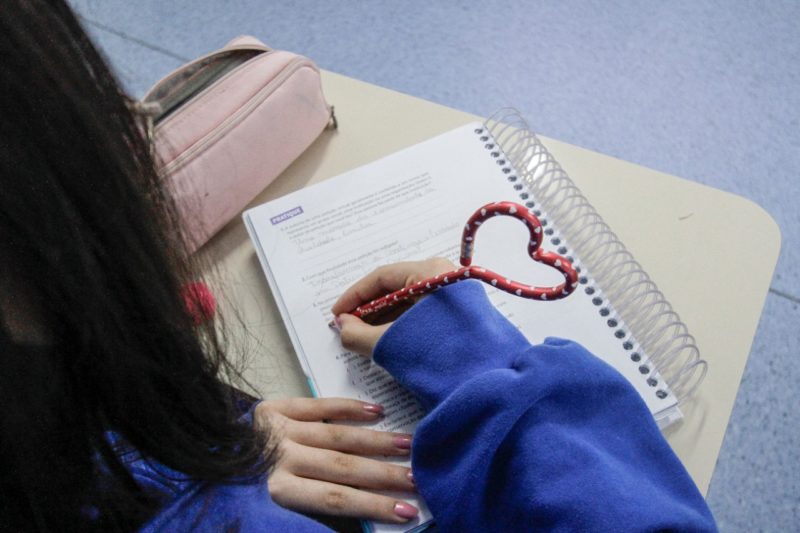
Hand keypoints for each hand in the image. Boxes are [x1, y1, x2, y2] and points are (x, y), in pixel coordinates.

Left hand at [256, 397, 418, 522]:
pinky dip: (349, 408)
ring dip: (376, 441)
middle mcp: (279, 458)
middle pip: (342, 467)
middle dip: (384, 474)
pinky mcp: (275, 407)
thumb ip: (319, 508)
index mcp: (279, 491)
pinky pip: (319, 406)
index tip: (408, 511)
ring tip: (409, 446)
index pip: (336, 499)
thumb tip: (367, 515)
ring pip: (336, 436)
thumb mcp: (278, 511)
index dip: (374, 505)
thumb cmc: (250, 496)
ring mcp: (277, 430)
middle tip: (418, 477)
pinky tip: (378, 412)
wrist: (209, 463)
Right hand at [331, 258, 456, 356]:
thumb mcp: (393, 344)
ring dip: (384, 319)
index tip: (336, 314)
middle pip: (397, 287)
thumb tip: (341, 326)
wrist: (490, 387)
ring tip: (363, 338)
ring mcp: (456, 296)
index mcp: (431, 273)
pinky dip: (403, 325)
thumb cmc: (442, 358)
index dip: (354, 296)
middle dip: (369, 309)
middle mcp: (445, 277)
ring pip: (410, 302)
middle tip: (347, 328)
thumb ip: (358, 334)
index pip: (382, 276)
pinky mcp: (462, 315)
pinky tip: (387, 341)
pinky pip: (424, 313)